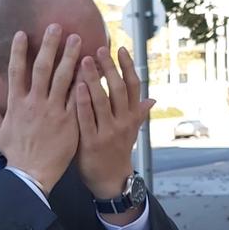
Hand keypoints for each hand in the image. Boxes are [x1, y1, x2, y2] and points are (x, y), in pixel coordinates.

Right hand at [0, 25, 80, 193]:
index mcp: (17, 104)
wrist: (32, 174)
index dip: (18, 51)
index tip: (22, 33)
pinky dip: (84, 81)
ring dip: (70, 56)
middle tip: (57, 26)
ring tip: (78, 39)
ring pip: (63, 78)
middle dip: (49, 45)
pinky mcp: (69, 121)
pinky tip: (91, 67)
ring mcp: (53, 111)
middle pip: (42, 68)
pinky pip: (77, 97)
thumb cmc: (16, 154)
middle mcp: (35, 103)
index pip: (16, 71)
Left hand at [75, 46, 154, 199]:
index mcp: (133, 117)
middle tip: (98, 49)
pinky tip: (76, 86)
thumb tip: (153, 99)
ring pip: (103, 101)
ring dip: (94, 79)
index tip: (121, 48)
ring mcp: (108, 132)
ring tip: (84, 60)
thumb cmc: (116, 152)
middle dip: (109, 68)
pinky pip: (86, 118)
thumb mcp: (131, 132)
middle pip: (119, 89)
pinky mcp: (92, 143)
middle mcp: (123, 122)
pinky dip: (82, 101)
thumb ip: (138, 114)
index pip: (134, 86)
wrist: (109, 181)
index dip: (128, 66)